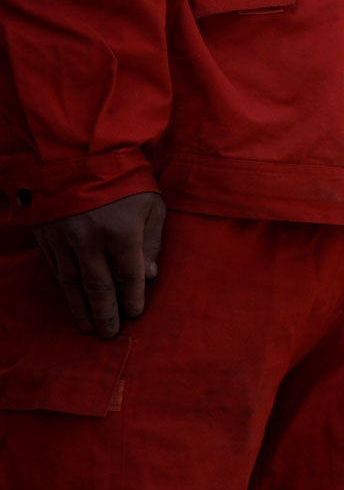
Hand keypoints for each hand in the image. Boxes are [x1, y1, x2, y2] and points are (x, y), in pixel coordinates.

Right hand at [32, 191, 163, 337]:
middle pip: (98, 286)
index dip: (131, 298)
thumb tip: (150, 277)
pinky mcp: (46, 235)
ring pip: (72, 282)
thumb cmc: (126, 180)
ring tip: (88, 327)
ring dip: (80, 308)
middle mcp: (89, 238)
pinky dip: (64, 288)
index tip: (134, 315)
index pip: (128, 275)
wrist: (79, 154)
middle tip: (108, 335)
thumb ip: (152, 243)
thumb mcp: (152, 205)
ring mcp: (63, 238)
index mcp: (120, 231)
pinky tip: (71, 301)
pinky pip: (56, 269)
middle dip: (104, 313)